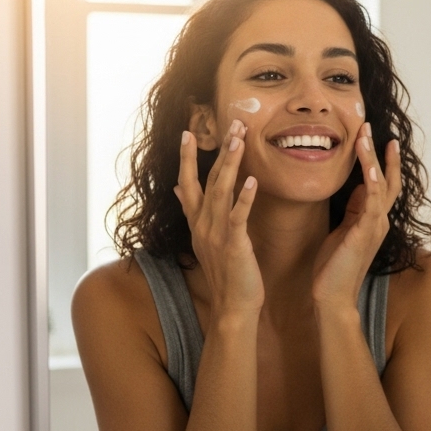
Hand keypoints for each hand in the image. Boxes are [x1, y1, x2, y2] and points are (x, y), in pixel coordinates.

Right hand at [174, 119, 262, 315]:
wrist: (232, 306)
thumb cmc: (226, 272)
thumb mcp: (205, 239)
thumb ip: (193, 212)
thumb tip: (178, 189)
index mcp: (197, 222)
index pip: (188, 183)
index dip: (188, 158)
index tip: (187, 132)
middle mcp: (202, 225)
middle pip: (207, 180)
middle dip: (218, 151)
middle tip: (232, 123)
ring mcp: (216, 234)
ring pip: (220, 192)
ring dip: (229, 164)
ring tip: (239, 140)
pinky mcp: (233, 245)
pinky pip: (238, 217)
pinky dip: (244, 198)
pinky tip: (252, 181)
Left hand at [311, 122, 401, 312]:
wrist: (332, 298)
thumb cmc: (333, 268)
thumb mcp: (342, 232)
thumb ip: (351, 212)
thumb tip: (354, 191)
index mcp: (372, 220)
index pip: (381, 184)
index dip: (381, 161)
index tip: (377, 139)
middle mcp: (378, 221)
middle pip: (387, 179)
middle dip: (380, 153)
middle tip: (369, 127)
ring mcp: (374, 227)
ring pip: (380, 185)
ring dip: (373, 159)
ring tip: (365, 136)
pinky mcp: (365, 234)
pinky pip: (372, 203)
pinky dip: (372, 183)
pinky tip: (369, 167)